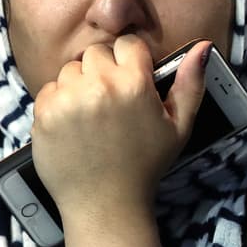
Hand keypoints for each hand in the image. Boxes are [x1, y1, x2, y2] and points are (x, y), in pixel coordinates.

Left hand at [30, 36, 208, 219]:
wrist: (104, 203)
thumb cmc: (144, 165)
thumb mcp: (179, 127)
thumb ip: (190, 84)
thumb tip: (202, 47)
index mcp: (133, 84)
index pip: (127, 44)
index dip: (130, 60)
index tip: (130, 78)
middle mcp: (98, 85)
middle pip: (95, 54)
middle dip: (103, 70)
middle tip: (110, 99)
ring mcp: (67, 99)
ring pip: (69, 70)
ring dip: (79, 85)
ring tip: (91, 114)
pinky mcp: (44, 113)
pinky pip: (49, 90)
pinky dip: (58, 101)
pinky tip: (72, 124)